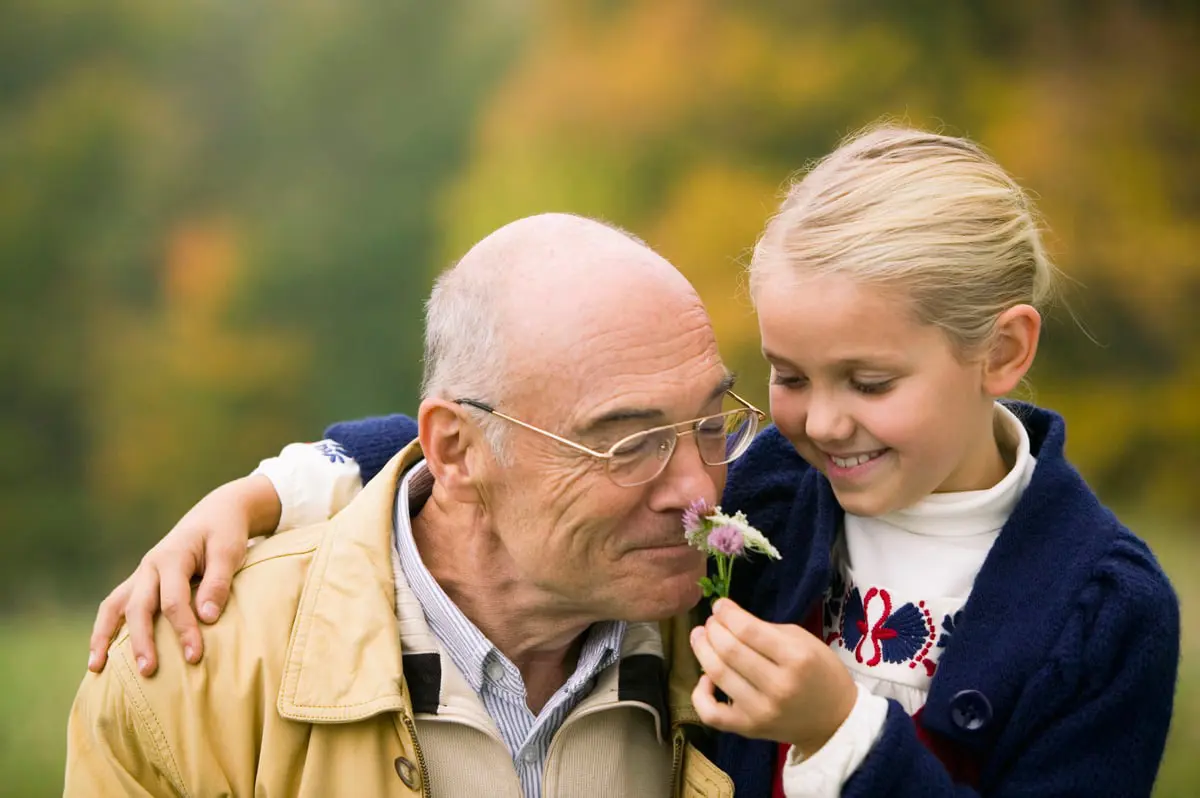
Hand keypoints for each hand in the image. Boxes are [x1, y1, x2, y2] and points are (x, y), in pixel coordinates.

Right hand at [87, 475, 279, 675]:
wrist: (215, 513)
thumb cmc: (225, 534)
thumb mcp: (229, 551)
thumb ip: (219, 582)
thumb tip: (208, 618)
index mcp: (172, 557)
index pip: (174, 600)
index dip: (184, 629)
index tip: (194, 656)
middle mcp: (150, 566)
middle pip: (138, 607)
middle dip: (142, 641)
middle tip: (148, 671)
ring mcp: (141, 574)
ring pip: (114, 606)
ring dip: (104, 636)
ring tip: (96, 668)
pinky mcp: (140, 582)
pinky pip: (114, 605)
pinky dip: (104, 628)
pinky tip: (100, 655)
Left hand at [690, 598, 856, 755]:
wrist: (834, 720)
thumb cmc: (819, 672)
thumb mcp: (803, 640)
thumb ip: (766, 629)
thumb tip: (728, 617)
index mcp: (796, 658)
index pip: (748, 630)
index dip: (727, 613)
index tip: (719, 605)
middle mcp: (778, 686)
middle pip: (729, 650)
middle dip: (713, 629)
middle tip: (710, 622)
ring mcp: (761, 711)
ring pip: (718, 675)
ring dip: (702, 650)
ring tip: (700, 637)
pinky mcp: (749, 729)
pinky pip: (711, 713)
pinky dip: (700, 693)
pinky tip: (705, 678)